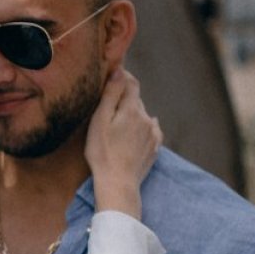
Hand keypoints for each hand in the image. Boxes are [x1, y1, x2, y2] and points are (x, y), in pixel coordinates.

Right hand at [85, 68, 161, 217]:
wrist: (118, 183)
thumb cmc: (103, 152)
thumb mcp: (100, 120)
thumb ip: (111, 94)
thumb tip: (119, 70)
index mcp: (132, 109)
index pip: (131, 83)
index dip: (122, 77)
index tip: (112, 76)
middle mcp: (146, 118)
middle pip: (136, 101)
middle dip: (124, 100)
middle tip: (108, 108)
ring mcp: (153, 134)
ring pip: (142, 116)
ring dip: (132, 116)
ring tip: (117, 127)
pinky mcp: (154, 147)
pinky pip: (150, 131)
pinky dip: (142, 129)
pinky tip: (134, 135)